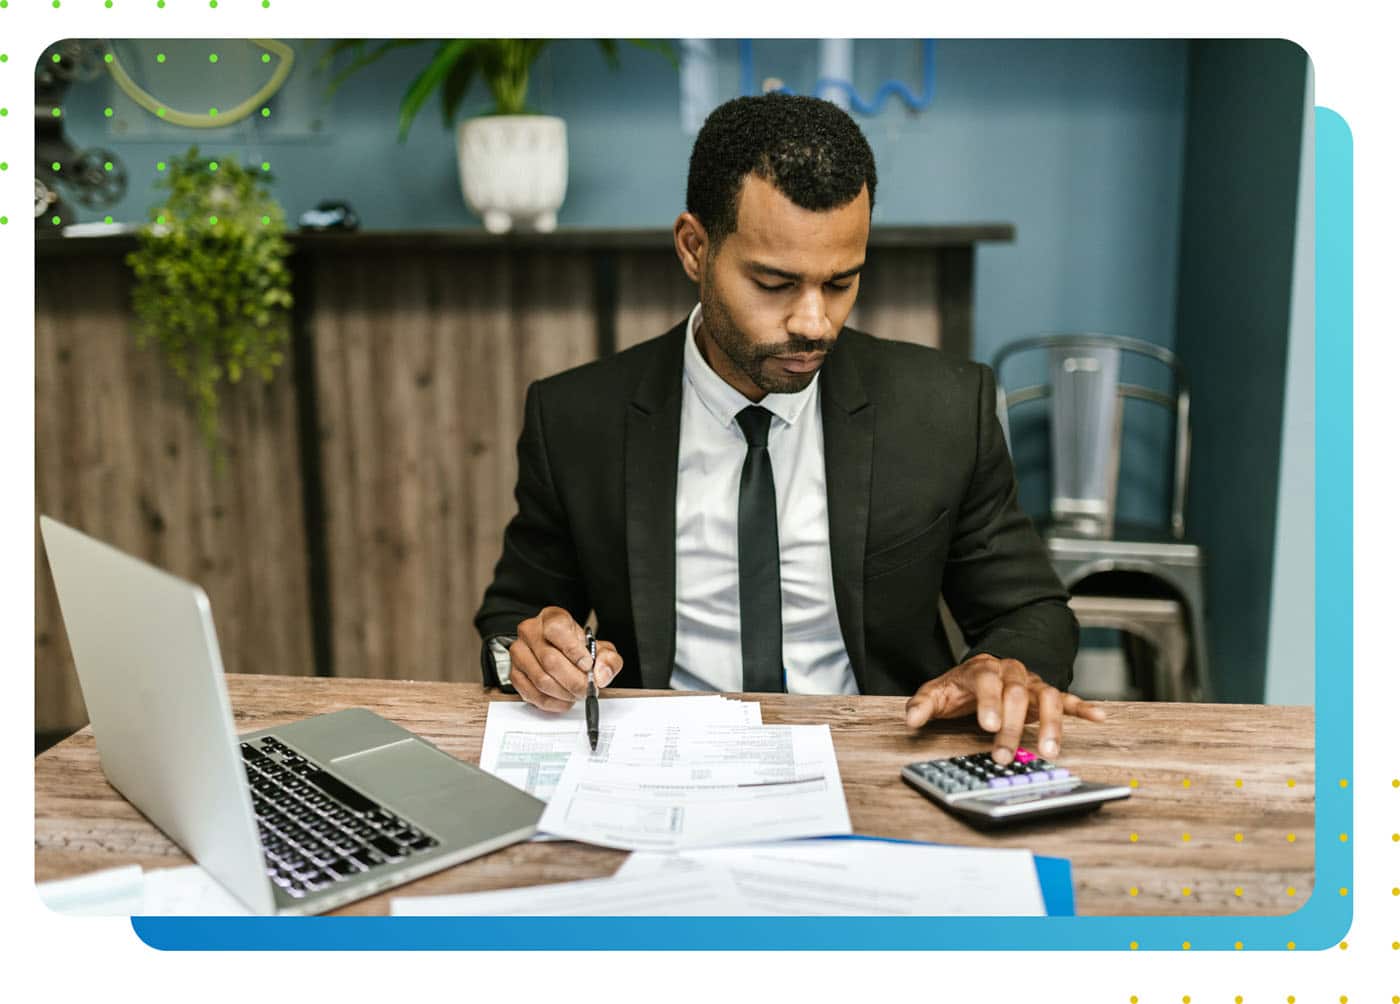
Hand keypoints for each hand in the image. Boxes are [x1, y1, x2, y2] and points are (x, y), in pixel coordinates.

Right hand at [509, 606, 622, 712]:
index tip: (587, 665)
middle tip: (587, 689)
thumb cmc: (577, 648)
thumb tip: (601, 674)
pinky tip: (564, 700)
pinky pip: (532, 694)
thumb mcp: (600, 648)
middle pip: (550, 660)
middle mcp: (530, 632)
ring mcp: (519, 653)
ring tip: (577, 694)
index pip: (557, 631)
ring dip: (564, 693)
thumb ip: (608, 659)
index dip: (574, 651)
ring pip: (541, 680)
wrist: (560, 652)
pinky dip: (552, 702)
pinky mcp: (515, 673)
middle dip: (574, 681)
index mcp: (551, 618)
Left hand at [904, 653, 1105, 763]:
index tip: (987, 725)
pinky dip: (1082, 707)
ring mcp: (1030, 683)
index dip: (989, 702)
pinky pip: (1067, 699)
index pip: (987, 681)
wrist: (983, 670)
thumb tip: (911, 719)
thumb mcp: (936, 693)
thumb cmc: (959, 687)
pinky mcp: (1046, 694)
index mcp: (982, 668)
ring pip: (1046, 697)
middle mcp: (1011, 672)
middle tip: (1003, 754)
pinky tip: (1098, 717)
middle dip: (1011, 726)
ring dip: (1049, 724)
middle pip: (1016, 694)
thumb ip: (923, 705)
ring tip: (1049, 751)